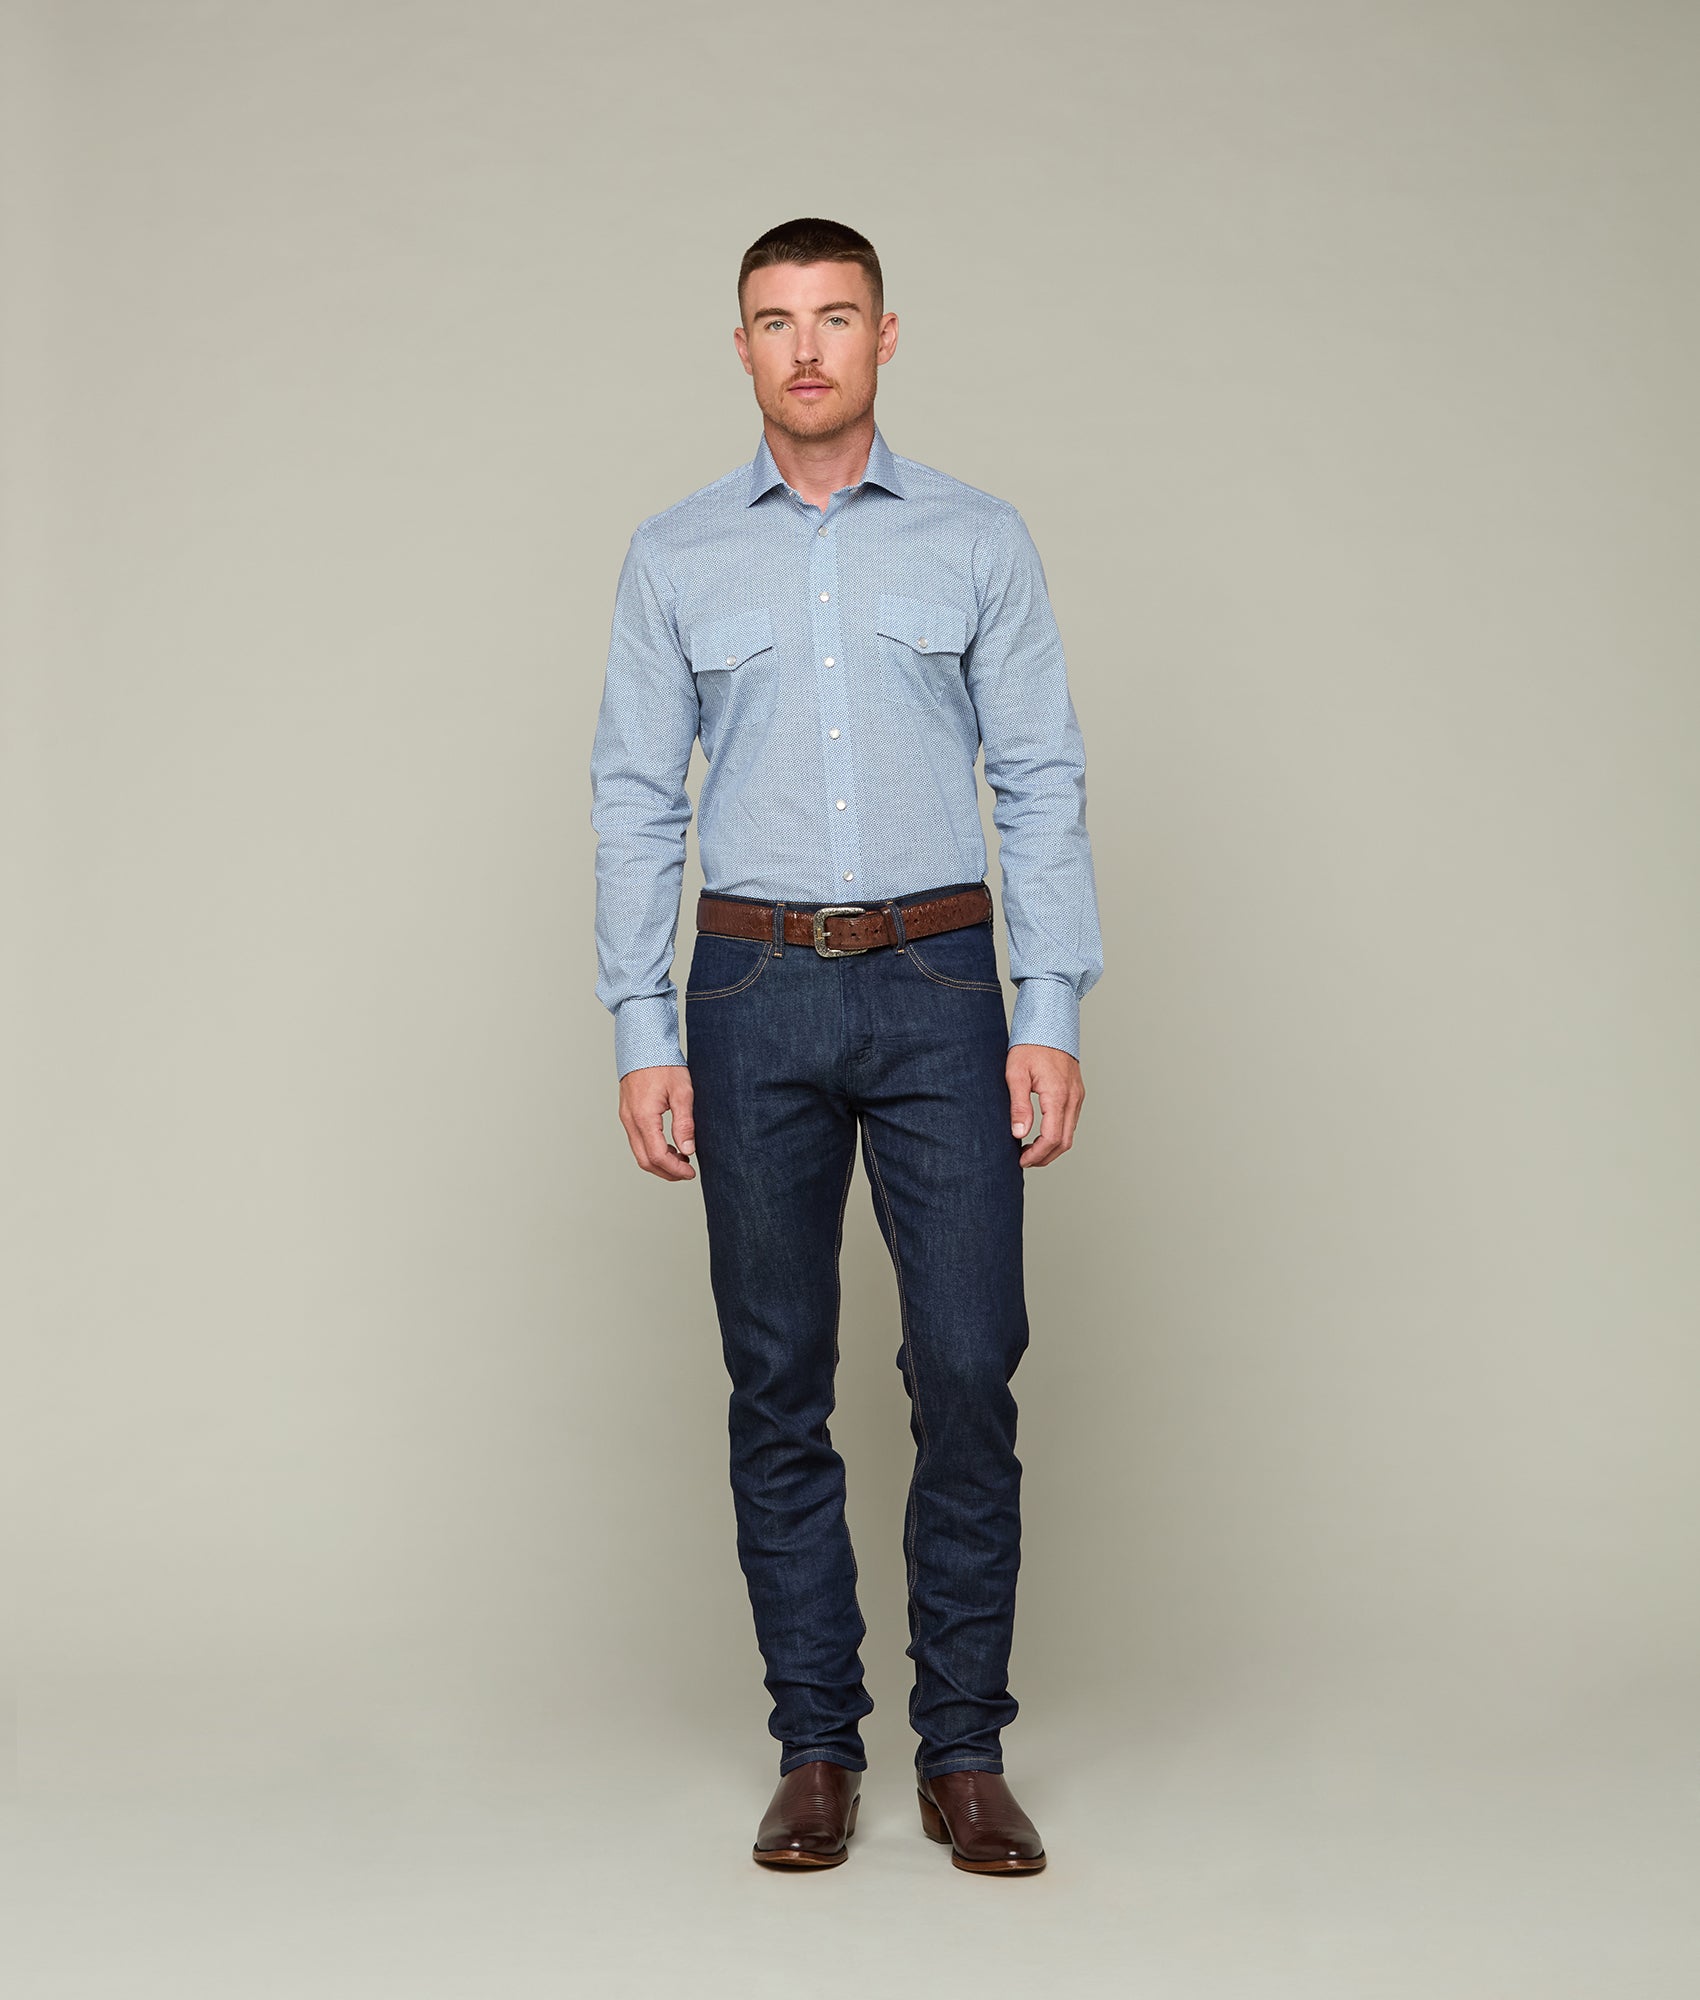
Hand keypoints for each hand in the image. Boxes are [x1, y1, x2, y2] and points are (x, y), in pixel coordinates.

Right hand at [618, 1064, 696, 1180]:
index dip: (675, 1169)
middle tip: (687, 1172)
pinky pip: (637, 1140)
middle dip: (667, 1172)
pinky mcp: (628, 1113)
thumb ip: (684, 1123)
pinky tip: (669, 1146)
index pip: (657, 1156)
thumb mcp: (682, 1092)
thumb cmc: (663, 1064)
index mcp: (643, 1117)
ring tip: (681, 1159)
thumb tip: (687, 1150)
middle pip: (645, 1160)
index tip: (691, 1172)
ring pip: (639, 1152)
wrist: (644, 1044)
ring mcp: (626, 1117)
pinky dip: (653, 1150)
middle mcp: (630, 1120)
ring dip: (660, 1162)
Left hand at [1006, 1044, 1083, 1166]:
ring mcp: (1077, 1096)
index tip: (1021, 1160)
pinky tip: (1041, 1133)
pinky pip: (1071, 1121)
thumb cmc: (1030, 1045)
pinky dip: (1058, 1133)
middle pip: (1065, 1142)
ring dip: (1052, 1147)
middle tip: (1024, 1160)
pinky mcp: (1077, 1092)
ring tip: (1029, 1149)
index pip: (1052, 1138)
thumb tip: (1019, 1134)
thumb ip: (1019, 1106)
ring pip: (1070, 1133)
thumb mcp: (1016, 1074)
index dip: (1037, 1155)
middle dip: (1045, 1156)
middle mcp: (1073, 1098)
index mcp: (1058, 1095)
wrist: (1049, 1023)